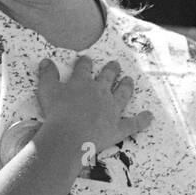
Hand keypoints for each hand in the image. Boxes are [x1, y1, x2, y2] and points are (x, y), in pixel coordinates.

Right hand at [36, 56, 152, 154]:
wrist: (68, 135)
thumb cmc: (56, 113)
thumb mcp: (46, 90)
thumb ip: (47, 74)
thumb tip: (45, 61)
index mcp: (82, 83)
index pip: (84, 68)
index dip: (85, 62)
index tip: (86, 58)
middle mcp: (100, 92)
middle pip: (108, 77)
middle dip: (111, 69)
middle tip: (115, 64)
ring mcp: (111, 110)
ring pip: (122, 94)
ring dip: (126, 86)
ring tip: (129, 80)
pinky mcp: (117, 128)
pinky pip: (133, 124)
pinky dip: (142, 120)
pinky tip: (149, 116)